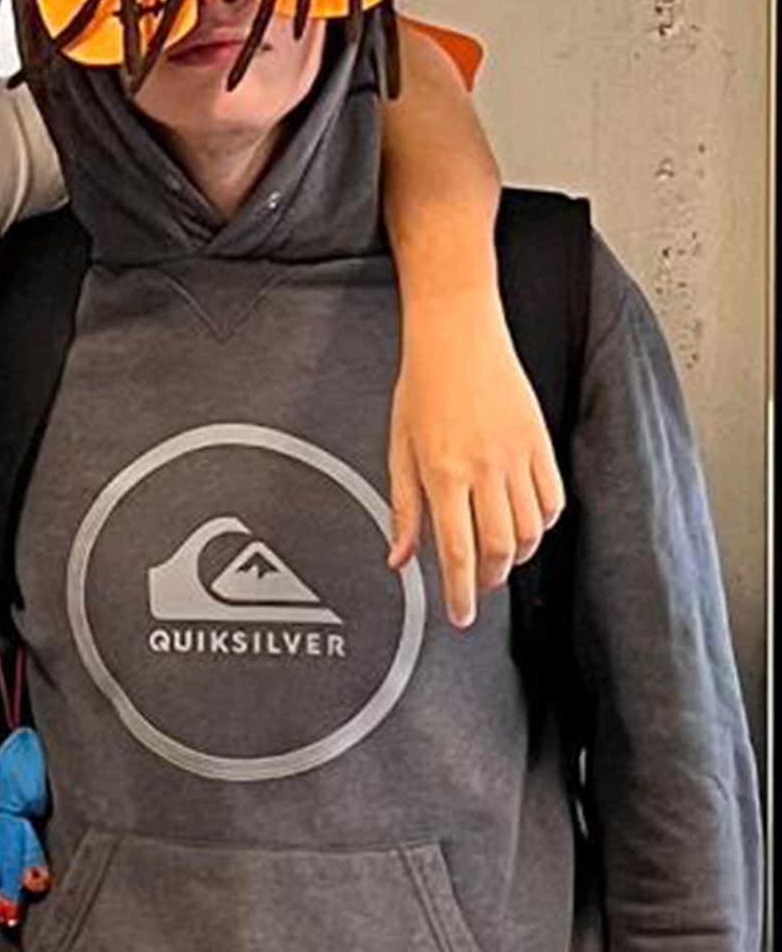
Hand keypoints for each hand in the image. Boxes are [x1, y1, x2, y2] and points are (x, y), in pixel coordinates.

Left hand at [385, 290, 564, 626]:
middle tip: (476, 589)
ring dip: (514, 556)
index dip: (460, 593)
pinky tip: (523, 525)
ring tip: (496, 558)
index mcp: (442, 472)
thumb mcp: (398, 447)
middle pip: (498, 550)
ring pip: (529, 530)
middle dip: (488, 580)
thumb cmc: (422, 387)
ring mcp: (518, 456)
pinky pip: (552, 501)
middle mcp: (484, 468)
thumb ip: (403, 508)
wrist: (457, 335)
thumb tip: (399, 559)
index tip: (460, 615)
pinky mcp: (541, 443)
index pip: (456, 553)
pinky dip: (541, 524)